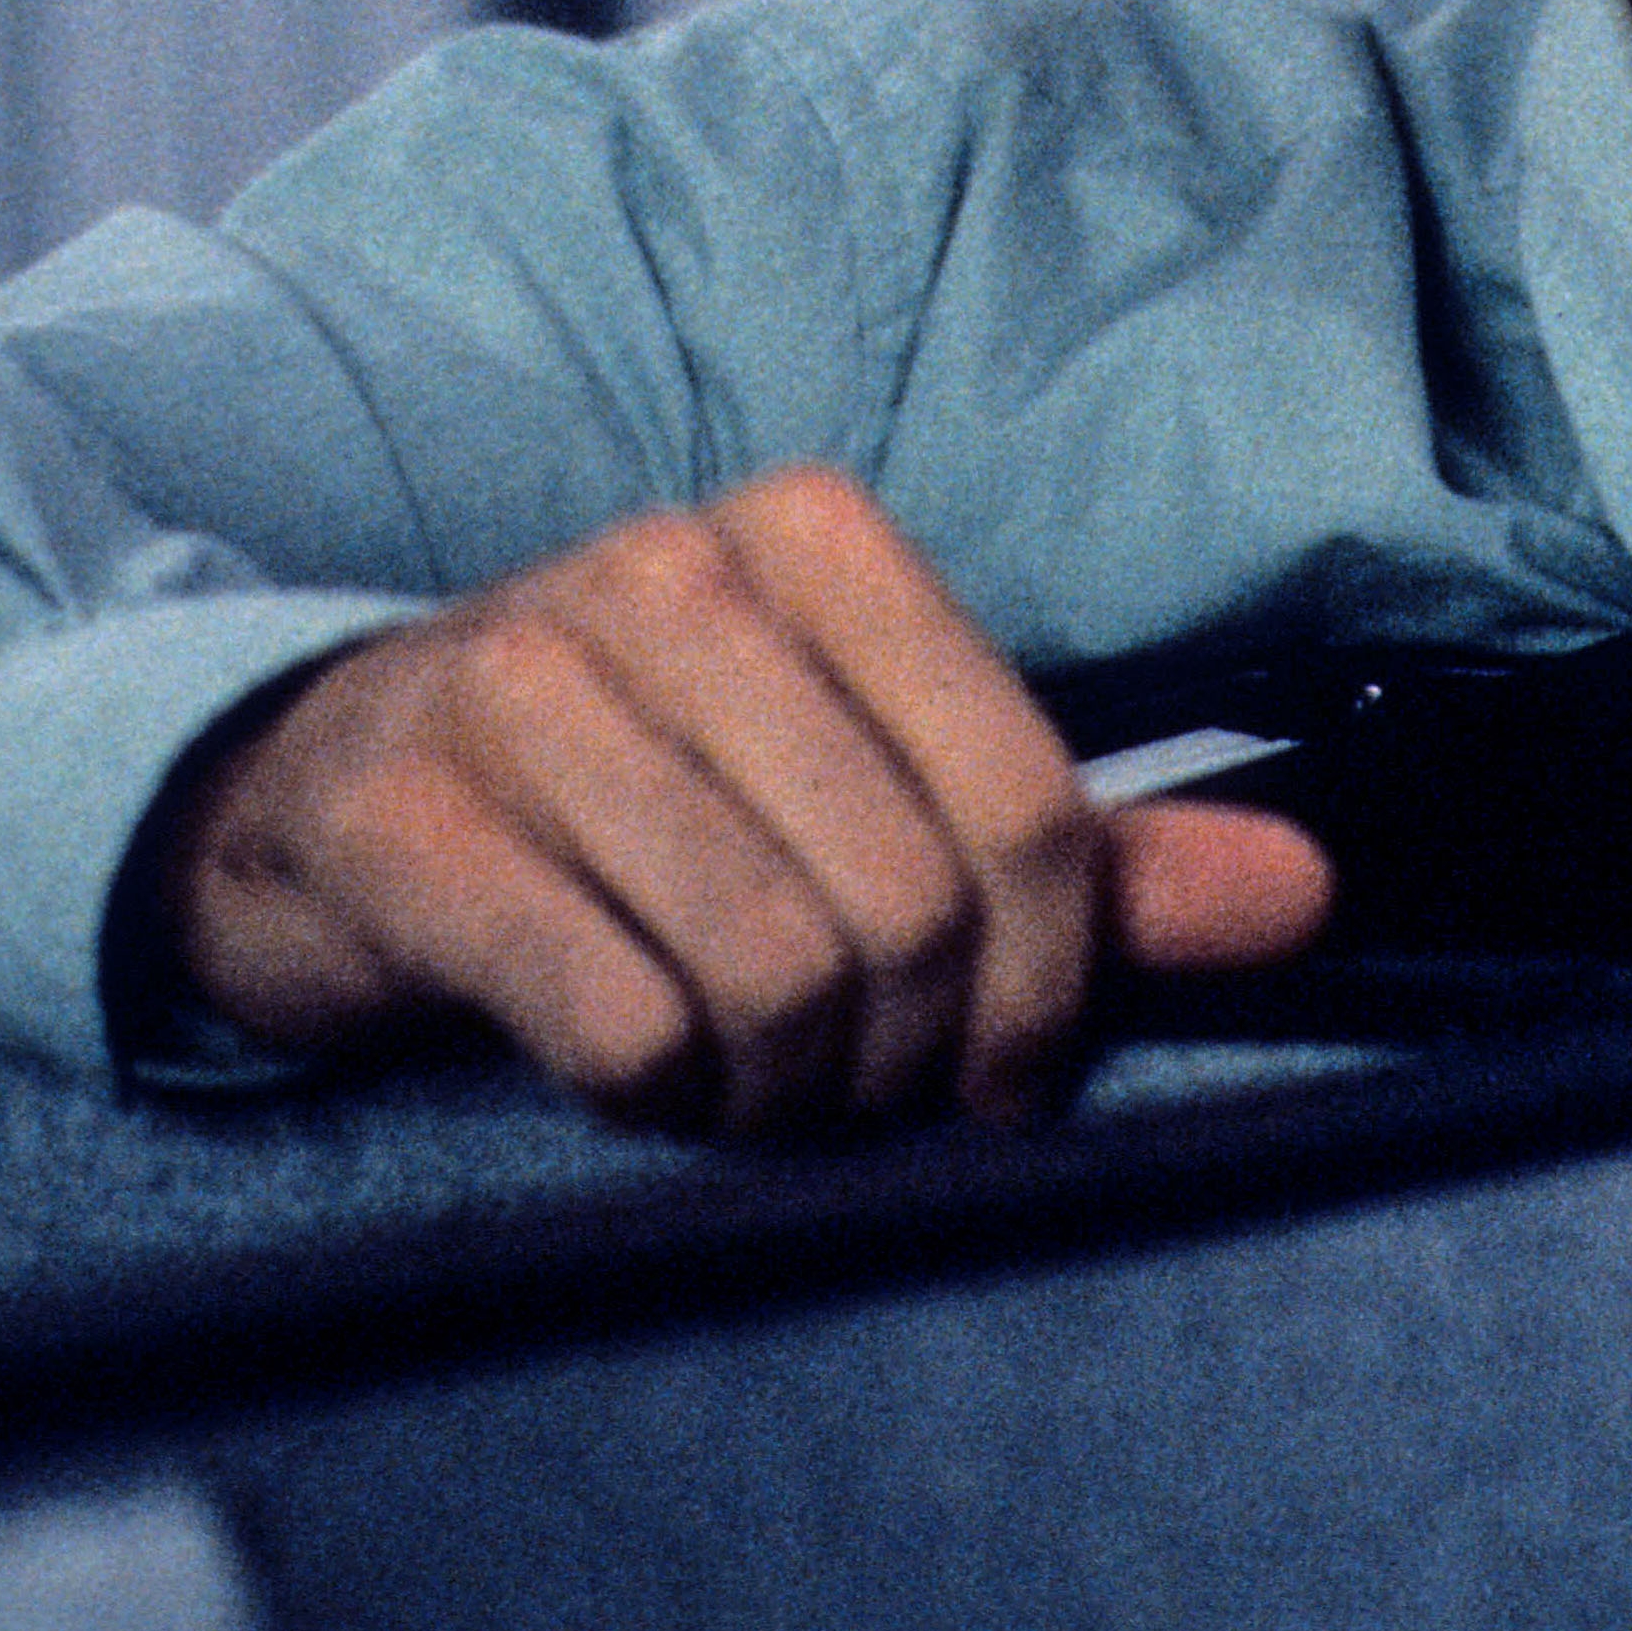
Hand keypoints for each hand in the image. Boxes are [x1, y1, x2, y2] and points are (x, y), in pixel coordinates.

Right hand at [157, 467, 1331, 1130]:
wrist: (325, 796)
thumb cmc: (646, 797)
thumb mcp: (873, 796)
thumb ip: (1090, 859)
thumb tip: (1306, 898)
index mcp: (819, 537)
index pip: (1031, 810)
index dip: (1045, 990)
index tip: (998, 1072)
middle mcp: (673, 574)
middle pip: (910, 907)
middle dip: (899, 1055)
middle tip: (847, 1089)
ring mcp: (520, 680)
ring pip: (771, 972)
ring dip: (775, 1088)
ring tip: (740, 1078)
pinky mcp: (401, 816)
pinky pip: (614, 1019)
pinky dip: (649, 1093)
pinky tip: (628, 1066)